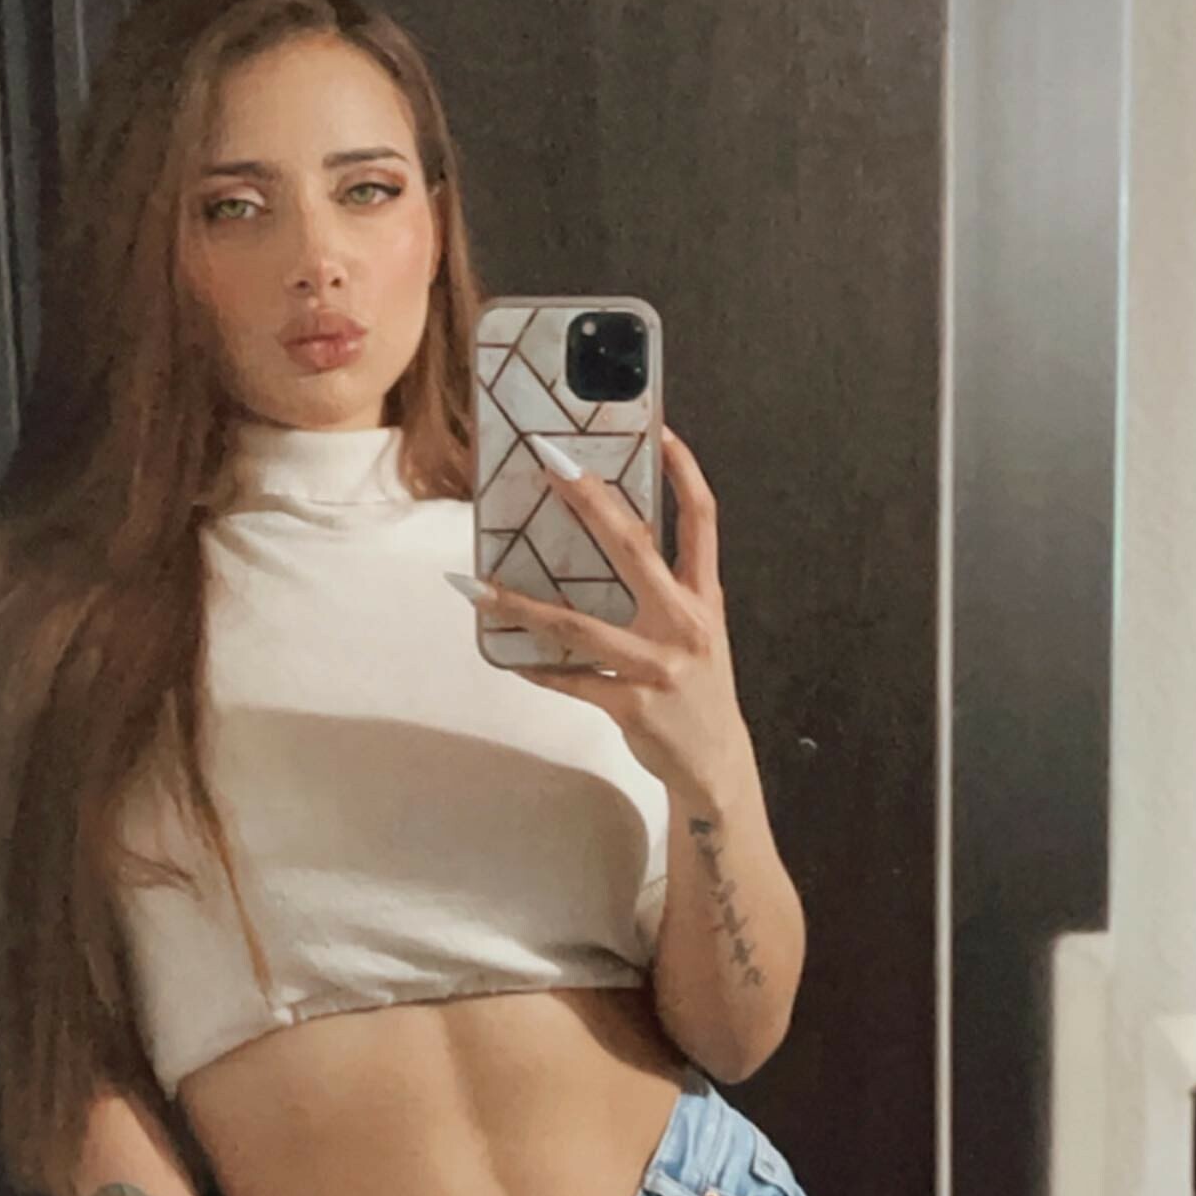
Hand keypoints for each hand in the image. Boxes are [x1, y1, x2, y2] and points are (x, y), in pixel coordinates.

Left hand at [460, 425, 752, 801]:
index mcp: (704, 598)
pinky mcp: (632, 705)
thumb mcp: (698, 633)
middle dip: (591, 502)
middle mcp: (685, 624)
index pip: (701, 520)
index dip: (685, 472)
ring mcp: (658, 666)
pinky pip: (572, 681)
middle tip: (551, 466)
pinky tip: (507, 658)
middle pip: (635, 548)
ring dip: (523, 606)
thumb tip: (618, 541)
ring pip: (580, 626)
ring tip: (480, 589)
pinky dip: (536, 670)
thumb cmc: (698, 690)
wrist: (715, 766)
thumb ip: (668, 590)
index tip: (661, 429)